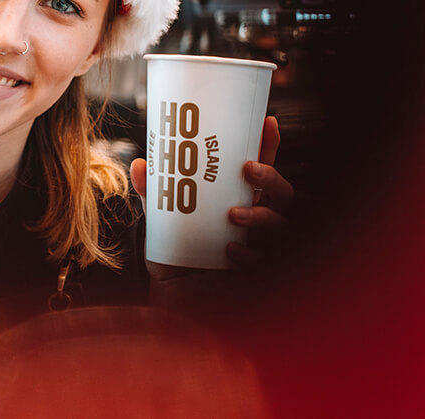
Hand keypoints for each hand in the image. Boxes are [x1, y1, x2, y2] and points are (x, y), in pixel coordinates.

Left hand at [129, 116, 293, 271]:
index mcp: (239, 202)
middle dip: (271, 177)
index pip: (261, 170)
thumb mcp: (162, 224)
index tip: (266, 121)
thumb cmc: (175, 260)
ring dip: (263, 215)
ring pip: (282, 223)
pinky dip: (250, 252)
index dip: (268, 146)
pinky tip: (232, 251)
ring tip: (235, 215)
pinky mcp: (259, 274)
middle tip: (248, 169)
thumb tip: (141, 165)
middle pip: (283, 193)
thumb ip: (154, 195)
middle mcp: (257, 222)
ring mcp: (262, 247)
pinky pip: (267, 259)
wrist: (174, 302)